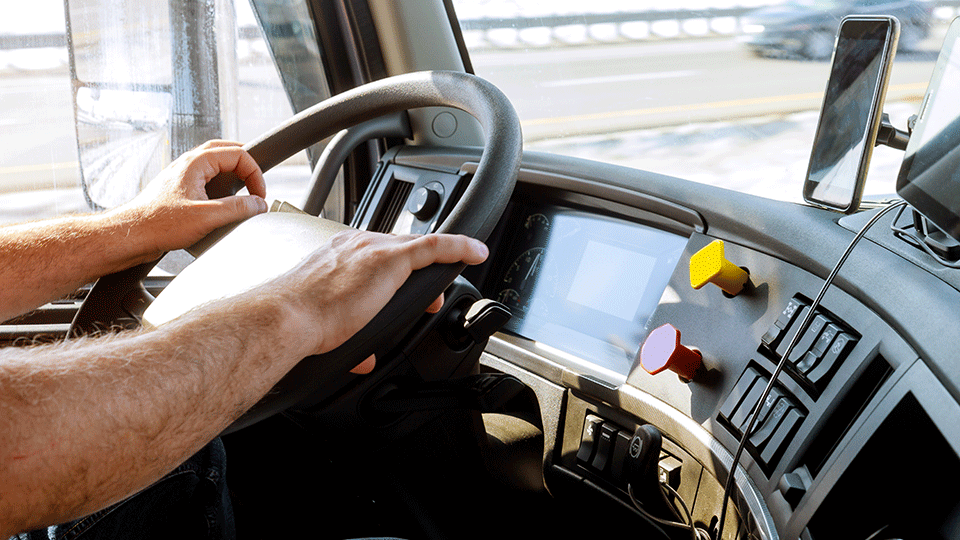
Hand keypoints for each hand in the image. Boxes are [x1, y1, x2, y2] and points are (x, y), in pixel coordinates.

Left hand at [120, 140, 267, 258]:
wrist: (131, 236)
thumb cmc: (158, 224)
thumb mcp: (206, 217)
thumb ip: (237, 209)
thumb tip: (258, 204)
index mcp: (195, 163)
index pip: (238, 154)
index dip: (254, 174)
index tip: (259, 195)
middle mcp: (188, 164)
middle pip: (225, 151)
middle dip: (246, 165)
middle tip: (257, 182)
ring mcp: (182, 176)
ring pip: (215, 163)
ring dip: (233, 173)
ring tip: (244, 188)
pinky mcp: (179, 190)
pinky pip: (205, 178)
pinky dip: (220, 184)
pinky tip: (222, 202)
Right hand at [271, 230, 488, 361]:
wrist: (289, 317)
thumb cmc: (298, 322)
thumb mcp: (329, 329)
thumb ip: (352, 341)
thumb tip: (363, 358)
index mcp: (336, 255)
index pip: (374, 255)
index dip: (392, 273)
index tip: (397, 289)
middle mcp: (355, 244)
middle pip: (399, 250)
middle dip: (415, 273)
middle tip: (427, 300)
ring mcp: (374, 249)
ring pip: (418, 248)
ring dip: (436, 267)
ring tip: (448, 286)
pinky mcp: (391, 258)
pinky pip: (435, 246)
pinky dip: (458, 247)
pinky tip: (476, 252)